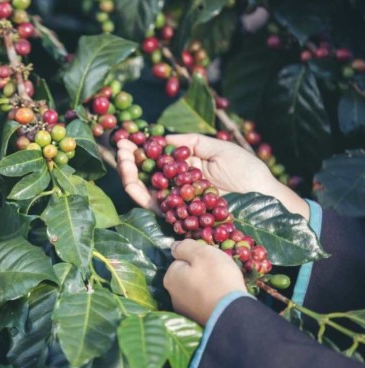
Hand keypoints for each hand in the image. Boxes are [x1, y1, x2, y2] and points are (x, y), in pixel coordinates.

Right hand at [117, 134, 308, 219]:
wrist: (263, 199)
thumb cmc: (248, 172)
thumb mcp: (220, 149)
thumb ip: (192, 143)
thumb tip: (163, 138)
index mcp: (187, 168)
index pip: (157, 156)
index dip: (141, 146)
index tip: (129, 135)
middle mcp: (177, 185)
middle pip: (145, 172)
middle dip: (129, 157)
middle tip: (119, 144)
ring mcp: (175, 201)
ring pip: (143, 188)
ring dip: (127, 173)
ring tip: (122, 157)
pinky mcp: (176, 216)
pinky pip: (151, 206)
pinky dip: (138, 192)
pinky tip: (130, 178)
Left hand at [164, 239, 246, 325]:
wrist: (233, 314)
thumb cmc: (217, 278)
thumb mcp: (202, 253)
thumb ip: (186, 247)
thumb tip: (174, 246)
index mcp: (170, 277)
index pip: (181, 261)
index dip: (197, 259)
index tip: (210, 262)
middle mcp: (172, 295)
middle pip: (187, 276)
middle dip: (200, 274)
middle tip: (219, 274)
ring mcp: (184, 310)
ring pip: (195, 290)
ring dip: (206, 288)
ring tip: (222, 288)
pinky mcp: (196, 321)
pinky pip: (203, 303)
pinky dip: (211, 300)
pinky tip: (221, 300)